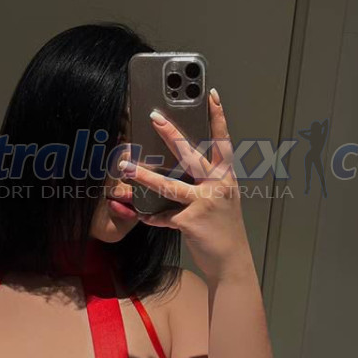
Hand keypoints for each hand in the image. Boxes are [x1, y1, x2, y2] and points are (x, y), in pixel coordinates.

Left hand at [118, 88, 253, 282]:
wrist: (232, 262)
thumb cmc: (224, 230)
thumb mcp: (222, 200)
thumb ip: (206, 183)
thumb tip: (180, 169)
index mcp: (226, 177)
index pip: (223, 141)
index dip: (218, 117)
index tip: (212, 95)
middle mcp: (218, 186)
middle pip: (192, 155)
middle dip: (172, 135)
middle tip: (155, 116)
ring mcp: (206, 203)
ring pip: (171, 185)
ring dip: (145, 176)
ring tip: (125, 166)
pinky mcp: (192, 222)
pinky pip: (165, 216)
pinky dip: (153, 217)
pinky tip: (144, 215)